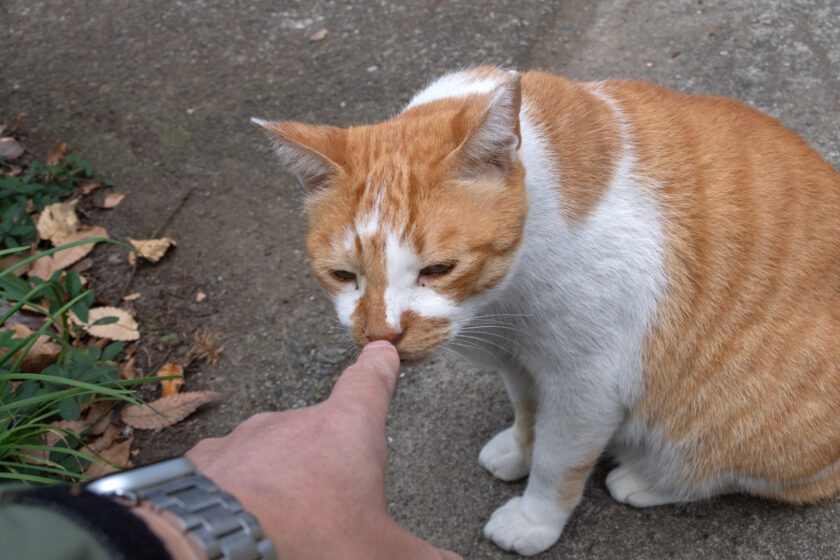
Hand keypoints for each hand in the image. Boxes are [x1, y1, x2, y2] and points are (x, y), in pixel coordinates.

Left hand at [186, 341, 460, 559]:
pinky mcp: (201, 464)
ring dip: (279, 479)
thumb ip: (423, 556)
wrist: (213, 545)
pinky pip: (226, 473)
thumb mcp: (381, 554)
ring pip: (270, 453)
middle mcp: (292, 422)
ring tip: (281, 524)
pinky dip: (235, 493)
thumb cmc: (310, 538)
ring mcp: (243, 440)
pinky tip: (238, 524)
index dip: (378, 367)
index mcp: (345, 430)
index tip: (380, 350)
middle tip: (329, 508)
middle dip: (324, 461)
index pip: (369, 384)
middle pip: (318, 429)